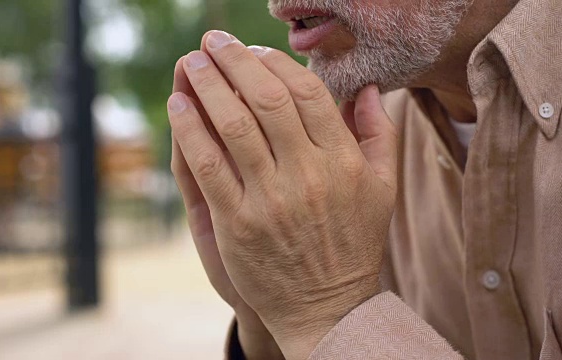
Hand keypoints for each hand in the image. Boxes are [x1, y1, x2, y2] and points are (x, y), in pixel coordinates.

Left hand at [168, 31, 397, 359]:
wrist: (328, 306)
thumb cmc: (354, 242)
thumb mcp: (382, 187)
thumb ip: (378, 133)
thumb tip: (367, 87)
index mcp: (342, 161)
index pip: (307, 93)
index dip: (276, 63)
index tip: (255, 50)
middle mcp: (307, 176)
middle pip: (265, 100)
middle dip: (234, 61)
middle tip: (214, 40)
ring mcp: (270, 200)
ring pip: (232, 126)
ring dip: (207, 86)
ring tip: (192, 61)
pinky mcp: (237, 224)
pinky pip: (207, 166)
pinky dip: (189, 129)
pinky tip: (179, 105)